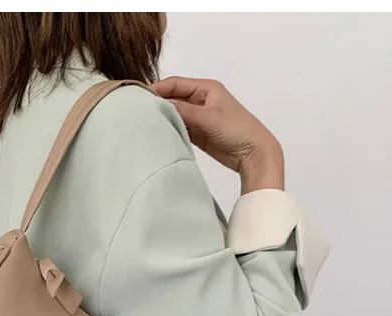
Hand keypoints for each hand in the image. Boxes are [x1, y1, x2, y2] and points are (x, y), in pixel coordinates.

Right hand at [150, 77, 283, 192]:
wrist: (253, 154)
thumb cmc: (237, 129)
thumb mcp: (209, 118)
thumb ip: (184, 111)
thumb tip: (160, 104)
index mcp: (206, 88)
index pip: (175, 84)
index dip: (157, 89)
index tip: (139, 97)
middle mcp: (201, 100)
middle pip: (173, 98)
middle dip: (157, 104)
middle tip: (138, 113)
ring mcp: (199, 117)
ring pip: (175, 114)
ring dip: (163, 119)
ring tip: (144, 125)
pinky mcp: (198, 133)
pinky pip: (179, 128)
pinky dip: (170, 130)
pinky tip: (159, 135)